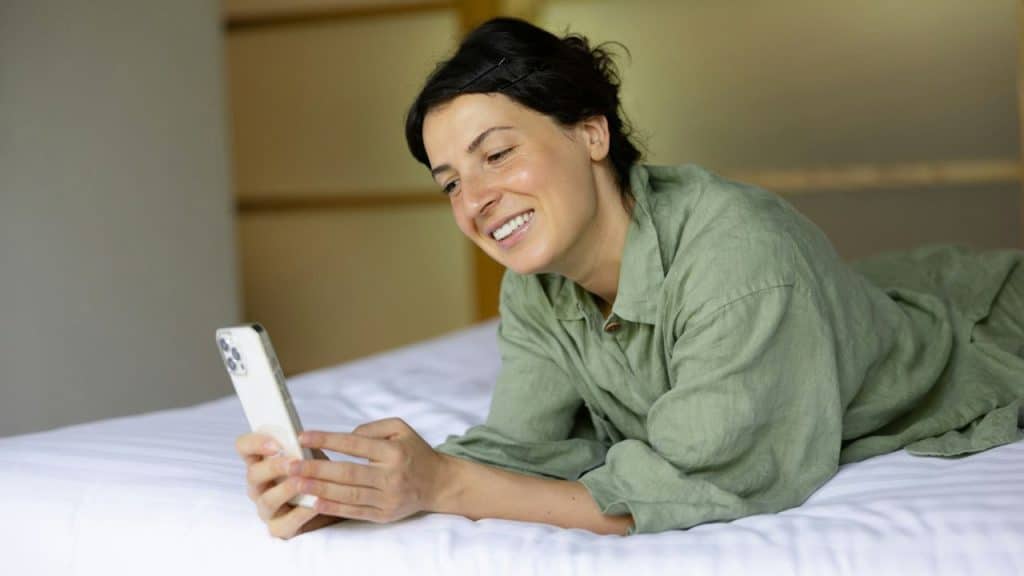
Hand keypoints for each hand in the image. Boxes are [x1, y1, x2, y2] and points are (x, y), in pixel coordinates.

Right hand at [235, 432, 342, 538]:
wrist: (334, 502)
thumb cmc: (316, 473)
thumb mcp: (310, 455)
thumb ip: (301, 446)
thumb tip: (300, 438)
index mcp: (260, 462)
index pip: (244, 447)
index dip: (254, 443)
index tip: (276, 443)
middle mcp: (258, 486)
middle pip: (253, 475)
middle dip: (274, 467)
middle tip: (293, 462)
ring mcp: (266, 509)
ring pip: (267, 500)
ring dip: (285, 489)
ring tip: (302, 483)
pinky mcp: (279, 528)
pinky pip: (285, 523)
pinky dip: (301, 513)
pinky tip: (314, 503)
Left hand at [289, 418, 447, 523]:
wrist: (438, 483)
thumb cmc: (414, 451)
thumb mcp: (400, 428)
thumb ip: (372, 428)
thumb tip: (344, 436)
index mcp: (394, 451)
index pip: (355, 444)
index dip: (327, 439)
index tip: (303, 436)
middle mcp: (392, 475)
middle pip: (348, 472)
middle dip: (317, 469)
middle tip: (291, 465)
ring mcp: (389, 497)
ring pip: (349, 494)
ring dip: (320, 489)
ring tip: (297, 484)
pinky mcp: (385, 514)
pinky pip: (356, 512)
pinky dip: (334, 508)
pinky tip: (315, 502)